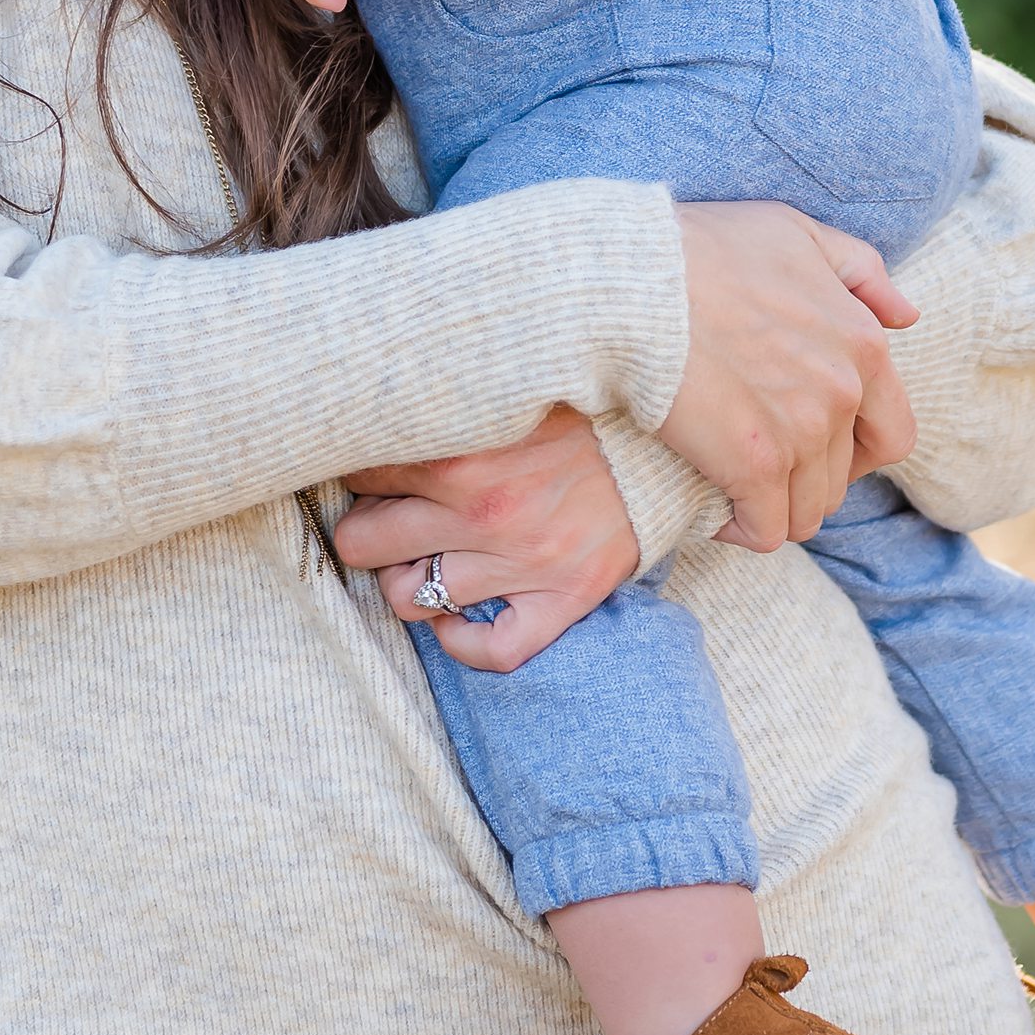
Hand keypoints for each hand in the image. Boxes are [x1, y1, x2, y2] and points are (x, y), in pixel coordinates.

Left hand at [328, 408, 638, 667]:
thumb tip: (375, 399)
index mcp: (461, 448)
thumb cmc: (582, 404)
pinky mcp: (567, 597)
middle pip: (363, 542)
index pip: (359, 470)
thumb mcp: (506, 385)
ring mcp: (524, 560)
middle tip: (390, 516)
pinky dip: (462, 642)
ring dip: (407, 580)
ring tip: (423, 559)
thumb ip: (445, 395)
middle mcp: (484, 508)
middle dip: (368, 530)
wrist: (676, 432)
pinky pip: (492, 649)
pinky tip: (456, 618)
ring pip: (408, 599)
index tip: (375, 467)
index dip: (360, 471)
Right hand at [665, 204, 916, 551]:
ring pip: (807, 511)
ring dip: (773, 507)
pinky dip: (741, 529)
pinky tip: (712, 510)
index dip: (856, 452)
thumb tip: (906, 316)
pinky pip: (766, 530)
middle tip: (763, 468)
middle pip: (842, 479)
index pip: (893, 433)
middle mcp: (843, 393)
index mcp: (863, 343)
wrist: (633, 279)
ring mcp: (801, 433)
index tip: (812, 446)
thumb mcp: (795, 231)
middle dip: (806, 481)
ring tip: (732, 489)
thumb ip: (860, 271)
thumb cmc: (703, 249)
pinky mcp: (753, 465)